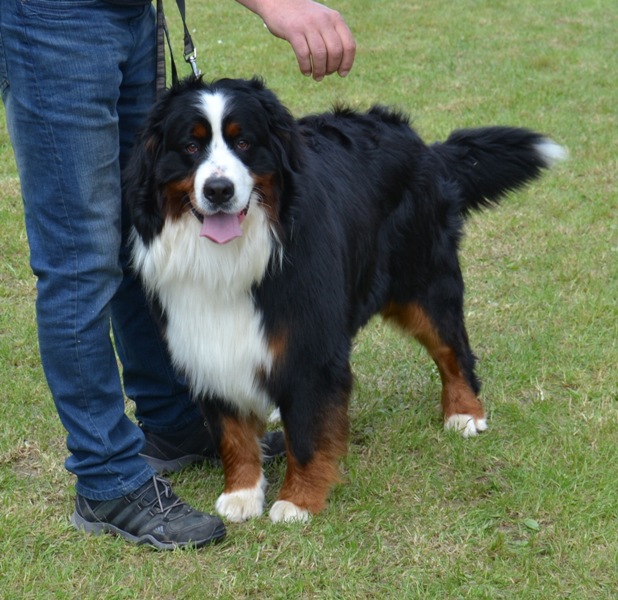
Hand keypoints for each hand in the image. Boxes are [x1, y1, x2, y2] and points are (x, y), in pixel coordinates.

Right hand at [237, 0, 355, 80]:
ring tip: (317, 77)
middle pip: (335, 52)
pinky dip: (306, 67)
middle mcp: (324, 20)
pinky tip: (306, 72)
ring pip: (320, 54)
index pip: (349, 45)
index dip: (347, 63)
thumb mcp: (323, 21)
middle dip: (332, 68)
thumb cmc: (304, 17)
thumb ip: (333, 36)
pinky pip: (303, 54)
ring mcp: (308, 24)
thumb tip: (341, 64)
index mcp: (335, 18)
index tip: (342, 74)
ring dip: (319, 71)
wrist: (279, 0)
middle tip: (325, 74)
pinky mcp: (293, 30)